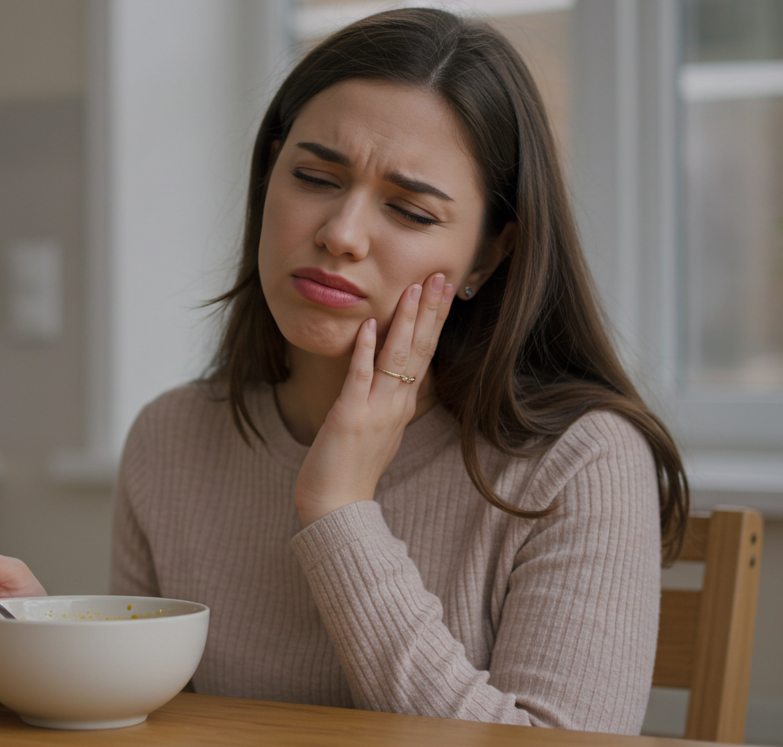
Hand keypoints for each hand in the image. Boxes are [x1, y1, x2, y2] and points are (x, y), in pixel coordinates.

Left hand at [293, 273, 453, 526]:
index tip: (444, 290)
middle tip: (441, 276)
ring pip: (396, 359)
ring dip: (405, 322)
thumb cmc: (352, 469)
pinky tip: (368, 326)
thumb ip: (390, 401)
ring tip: (414, 290)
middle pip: (419, 350)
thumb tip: (398, 378)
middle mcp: (395, 405)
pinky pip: (359, 378)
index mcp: (402, 405)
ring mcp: (375, 410)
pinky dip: (364, 352)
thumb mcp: (381, 430)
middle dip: (430, 312)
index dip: (435, 321)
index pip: (425, 354)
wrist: (337, 507)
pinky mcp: (350, 417)